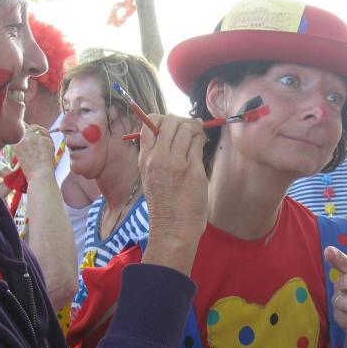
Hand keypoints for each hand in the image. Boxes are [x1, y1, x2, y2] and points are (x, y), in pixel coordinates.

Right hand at [11, 124, 54, 178]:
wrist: (39, 176)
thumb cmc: (32, 169)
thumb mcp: (22, 154)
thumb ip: (24, 143)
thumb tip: (32, 132)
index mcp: (14, 142)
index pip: (22, 129)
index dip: (30, 132)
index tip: (34, 138)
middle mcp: (22, 137)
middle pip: (32, 127)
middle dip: (39, 132)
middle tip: (44, 142)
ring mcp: (33, 137)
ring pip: (42, 131)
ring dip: (46, 137)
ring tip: (46, 150)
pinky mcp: (43, 139)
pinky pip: (49, 137)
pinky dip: (51, 144)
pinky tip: (49, 153)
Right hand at [139, 115, 207, 274]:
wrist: (173, 229)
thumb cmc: (165, 205)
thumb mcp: (151, 177)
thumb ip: (157, 156)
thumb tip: (173, 134)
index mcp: (144, 159)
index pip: (148, 124)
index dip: (162, 119)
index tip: (172, 125)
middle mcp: (157, 157)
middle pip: (169, 121)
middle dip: (182, 120)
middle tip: (190, 128)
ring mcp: (175, 162)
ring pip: (186, 128)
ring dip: (195, 128)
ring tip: (198, 136)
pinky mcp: (192, 169)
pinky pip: (198, 143)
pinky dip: (201, 139)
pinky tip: (202, 144)